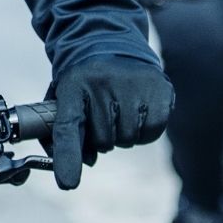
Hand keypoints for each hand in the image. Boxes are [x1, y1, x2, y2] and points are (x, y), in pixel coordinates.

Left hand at [48, 56, 172, 190]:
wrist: (108, 39)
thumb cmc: (82, 78)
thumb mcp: (63, 95)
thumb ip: (64, 132)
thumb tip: (86, 162)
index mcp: (73, 86)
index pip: (68, 128)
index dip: (68, 157)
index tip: (67, 183)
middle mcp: (102, 84)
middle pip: (103, 141)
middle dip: (102, 138)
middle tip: (102, 116)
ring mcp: (132, 86)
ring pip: (128, 139)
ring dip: (124, 133)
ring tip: (119, 109)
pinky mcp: (159, 89)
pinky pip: (152, 132)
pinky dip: (145, 130)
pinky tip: (138, 110)